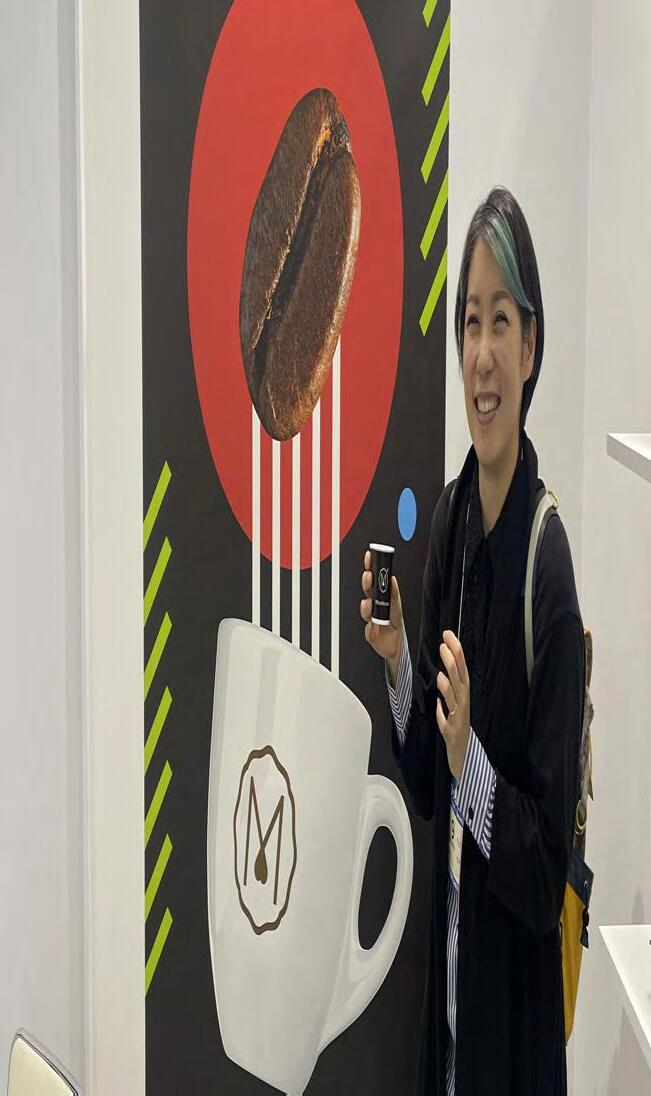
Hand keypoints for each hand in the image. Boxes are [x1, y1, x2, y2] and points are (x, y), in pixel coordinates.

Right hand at [360, 549, 402, 665]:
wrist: (394, 646)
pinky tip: (372, 625)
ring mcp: (371, 618)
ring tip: (370, 603)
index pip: (374, 579)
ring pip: (365, 609)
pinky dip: (370, 626)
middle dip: (367, 582)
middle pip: (368, 591)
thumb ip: (394, 594)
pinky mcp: (370, 632)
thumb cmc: (395, 625)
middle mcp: (374, 606)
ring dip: (366, 605)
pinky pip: (368, 628)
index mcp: (381, 598)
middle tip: (369, 575)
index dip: (371, 567)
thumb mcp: (397, 608)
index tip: (370, 556)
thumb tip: (392, 579)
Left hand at [435, 629, 470, 782]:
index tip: (448, 635)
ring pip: (455, 701)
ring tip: (441, 673)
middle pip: (461, 681)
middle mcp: (464, 706)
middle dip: (454, 662)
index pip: (461, 671)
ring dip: (449, 687)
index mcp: (463, 697)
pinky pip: (448, 724)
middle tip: (445, 643)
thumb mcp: (453, 707)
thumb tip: (443, 676)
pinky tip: (438, 706)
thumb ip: (449, 692)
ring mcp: (459, 721)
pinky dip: (443, 715)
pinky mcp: (453, 736)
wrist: (464, 759)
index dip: (457, 653)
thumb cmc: (457, 731)